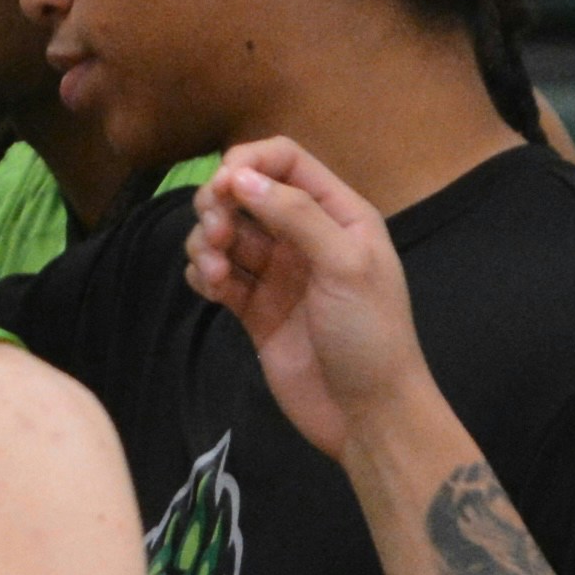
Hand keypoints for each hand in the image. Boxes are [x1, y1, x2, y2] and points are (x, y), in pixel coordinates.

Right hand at [184, 141, 432, 460]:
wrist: (368, 413)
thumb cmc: (370, 334)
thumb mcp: (345, 264)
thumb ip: (295, 215)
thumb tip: (240, 177)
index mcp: (338, 214)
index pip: (285, 160)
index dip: (249, 162)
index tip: (223, 187)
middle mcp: (305, 235)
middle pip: (246, 193)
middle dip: (219, 204)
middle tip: (216, 234)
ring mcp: (277, 273)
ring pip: (225, 234)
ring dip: (207, 243)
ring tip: (214, 275)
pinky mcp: (254, 309)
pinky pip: (217, 275)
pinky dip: (204, 275)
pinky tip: (211, 290)